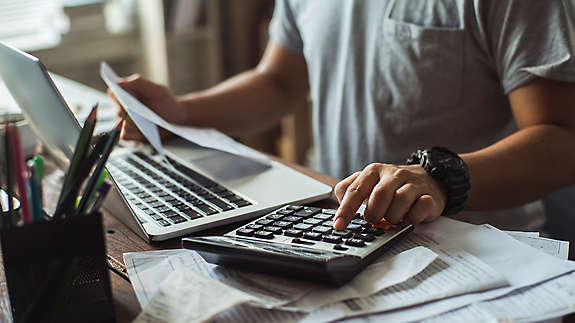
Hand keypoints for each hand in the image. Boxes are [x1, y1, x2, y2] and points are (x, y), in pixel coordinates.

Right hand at [107, 74, 184, 140]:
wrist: (178, 118)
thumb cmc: (167, 102)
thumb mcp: (156, 89)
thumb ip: (138, 82)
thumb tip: (118, 83)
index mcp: (127, 95)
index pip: (113, 94)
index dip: (117, 96)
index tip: (127, 99)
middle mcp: (124, 109)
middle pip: (117, 111)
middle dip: (128, 113)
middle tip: (140, 113)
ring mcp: (127, 123)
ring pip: (120, 126)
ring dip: (132, 124)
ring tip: (147, 122)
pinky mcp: (132, 135)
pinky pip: (125, 136)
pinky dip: (134, 134)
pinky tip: (146, 131)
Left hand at [332, 163, 446, 230]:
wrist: (428, 180)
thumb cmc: (392, 187)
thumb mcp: (369, 184)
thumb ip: (351, 192)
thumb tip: (339, 209)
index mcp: (373, 171)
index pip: (355, 190)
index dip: (345, 210)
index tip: (339, 225)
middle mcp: (393, 174)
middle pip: (379, 196)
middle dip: (374, 214)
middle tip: (375, 221)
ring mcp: (413, 183)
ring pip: (400, 201)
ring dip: (393, 217)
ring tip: (392, 219)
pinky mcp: (429, 196)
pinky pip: (420, 208)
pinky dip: (412, 218)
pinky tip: (408, 219)